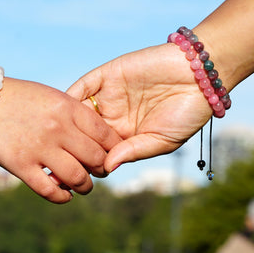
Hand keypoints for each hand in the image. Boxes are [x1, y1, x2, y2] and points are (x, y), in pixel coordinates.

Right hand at [0, 78, 121, 202]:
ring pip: (78, 178)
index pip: (105, 134)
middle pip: (96, 158)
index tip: (113, 155)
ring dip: (85, 186)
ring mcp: (39, 148)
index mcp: (68, 107)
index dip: (114, 149)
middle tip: (99, 171)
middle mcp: (58, 128)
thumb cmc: (18, 97)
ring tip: (84, 186)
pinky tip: (65, 195)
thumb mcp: (51, 96)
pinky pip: (50, 190)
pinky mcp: (20, 165)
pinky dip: (63, 197)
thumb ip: (75, 114)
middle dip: (102, 169)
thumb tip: (97, 137)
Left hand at [67, 43, 212, 171]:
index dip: (85, 164)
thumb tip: (106, 168)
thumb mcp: (162, 140)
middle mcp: (114, 117)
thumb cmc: (188, 112)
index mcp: (126, 136)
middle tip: (55, 159)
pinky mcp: (109, 75)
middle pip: (82, 134)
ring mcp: (110, 96)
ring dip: (65, 122)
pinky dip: (71, 97)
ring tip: (53, 135)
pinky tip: (61, 110)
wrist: (200, 74)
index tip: (69, 177)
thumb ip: (134, 152)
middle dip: (69, 146)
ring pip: (79, 111)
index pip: (98, 153)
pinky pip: (84, 86)